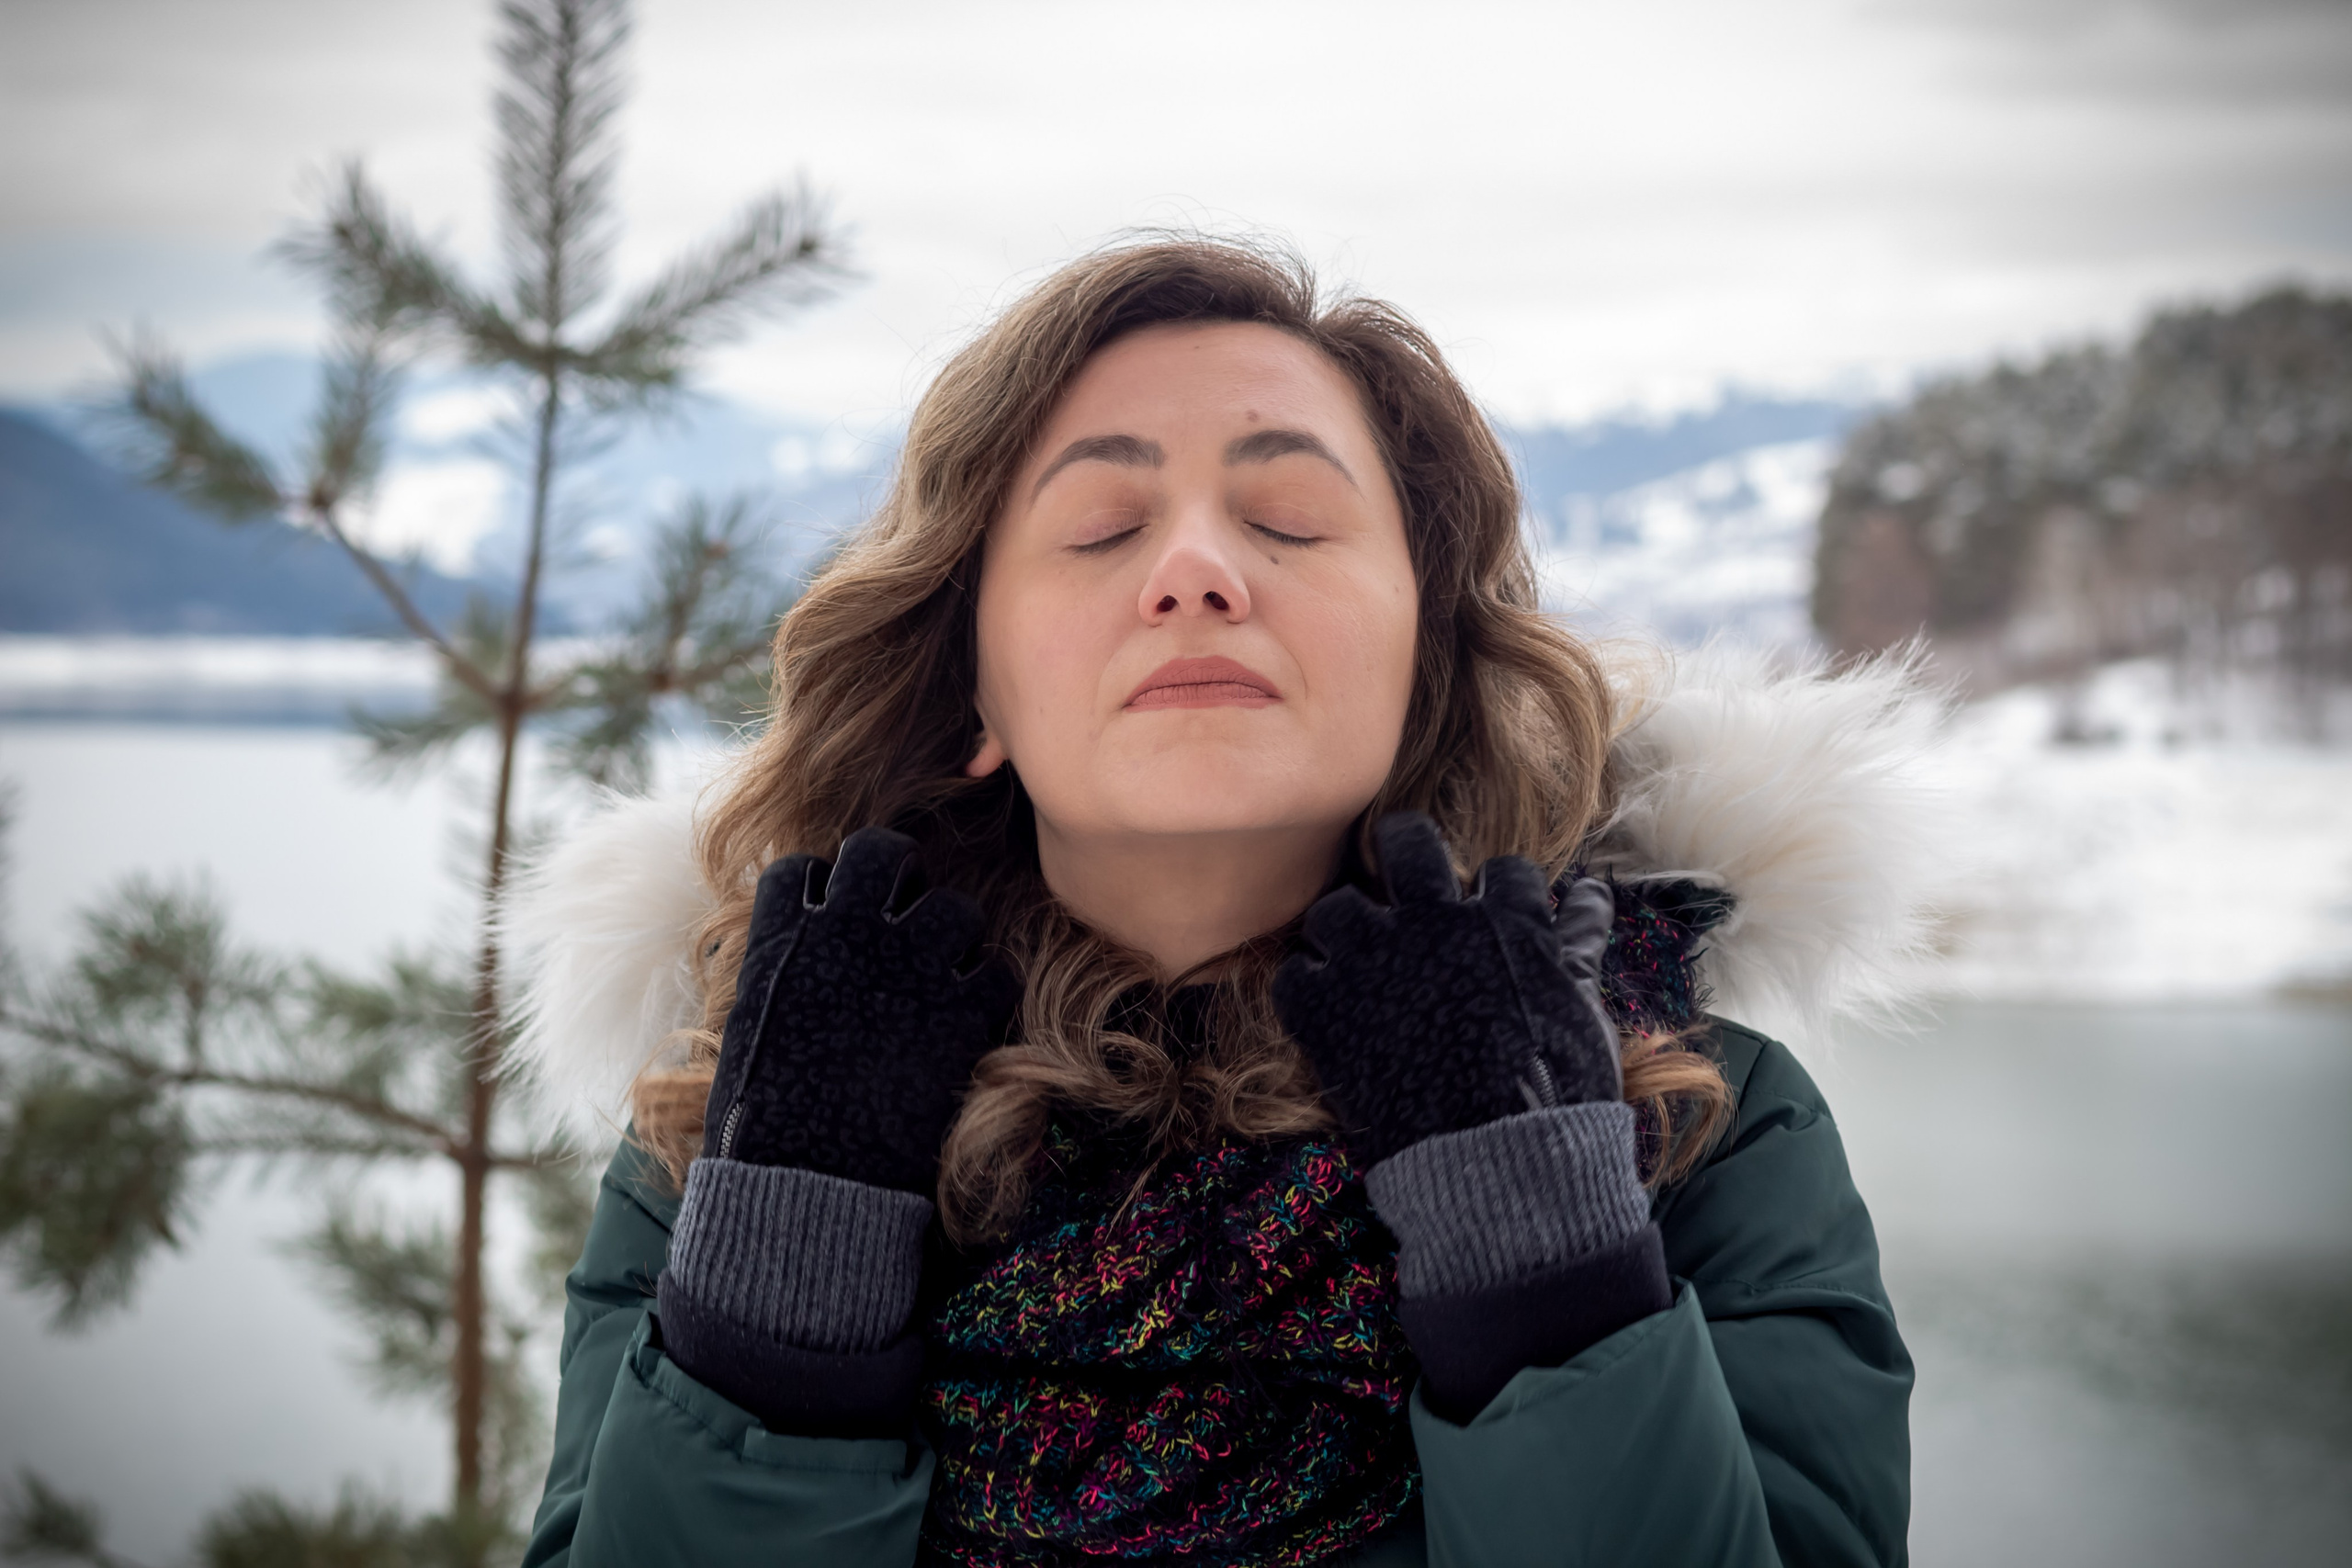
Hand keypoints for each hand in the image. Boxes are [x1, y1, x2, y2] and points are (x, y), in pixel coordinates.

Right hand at [700, 827, 1017, 1192]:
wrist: (807, 1182)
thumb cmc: (761, 1122)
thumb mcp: (748, 1031)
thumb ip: (775, 974)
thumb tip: (790, 951)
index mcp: (785, 939)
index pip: (802, 868)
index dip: (819, 888)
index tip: (830, 915)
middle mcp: (849, 935)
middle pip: (883, 853)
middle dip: (895, 874)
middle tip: (898, 916)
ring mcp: (910, 969)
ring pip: (954, 907)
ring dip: (951, 934)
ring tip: (940, 971)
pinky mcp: (960, 1014)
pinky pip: (996, 970)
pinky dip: (988, 988)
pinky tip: (970, 1014)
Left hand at [1272, 812, 1619, 1167]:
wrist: (1503, 1165)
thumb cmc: (1557, 1092)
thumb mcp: (1580, 1008)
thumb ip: (1576, 944)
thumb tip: (1593, 893)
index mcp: (1503, 921)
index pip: (1500, 869)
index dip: (1493, 891)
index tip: (1483, 913)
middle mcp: (1433, 924)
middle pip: (1404, 841)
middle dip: (1402, 848)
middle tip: (1398, 881)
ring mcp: (1373, 964)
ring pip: (1335, 907)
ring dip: (1343, 930)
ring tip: (1354, 960)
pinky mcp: (1325, 1013)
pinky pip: (1295, 976)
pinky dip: (1307, 991)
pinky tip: (1327, 1012)